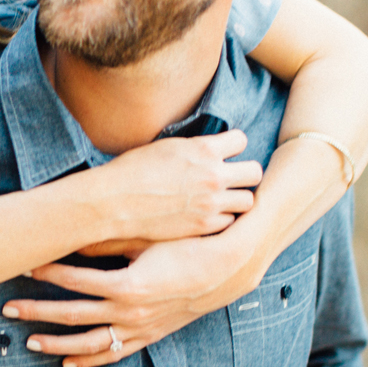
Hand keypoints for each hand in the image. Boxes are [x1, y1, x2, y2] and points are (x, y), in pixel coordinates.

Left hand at [2, 221, 266, 366]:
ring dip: (57, 343)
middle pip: (72, 315)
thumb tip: (72, 235)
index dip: (46, 272)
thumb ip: (109, 240)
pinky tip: (67, 362)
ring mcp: (138, 328)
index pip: (75, 279)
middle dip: (36, 311)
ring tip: (29, 341)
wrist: (227, 269)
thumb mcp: (148, 238)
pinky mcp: (147, 336)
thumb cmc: (187, 246)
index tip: (23, 265)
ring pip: (89, 343)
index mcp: (127, 284)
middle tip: (6, 308)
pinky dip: (89, 361)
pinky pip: (113, 354)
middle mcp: (130, 312)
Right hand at [79, 131, 263, 244]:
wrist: (113, 202)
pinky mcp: (203, 226)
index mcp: (203, 149)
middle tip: (231, 180)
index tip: (225, 154)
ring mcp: (211, 203)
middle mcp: (213, 175)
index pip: (242, 140)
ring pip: (248, 201)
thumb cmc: (132, 171)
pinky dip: (222, 220)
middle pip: (254, 172)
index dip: (233, 147)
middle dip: (244, 175)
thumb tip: (210, 150)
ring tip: (221, 201)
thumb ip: (196, 149)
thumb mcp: (167, 147)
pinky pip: (229, 222)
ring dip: (237, 200)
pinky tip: (207, 217)